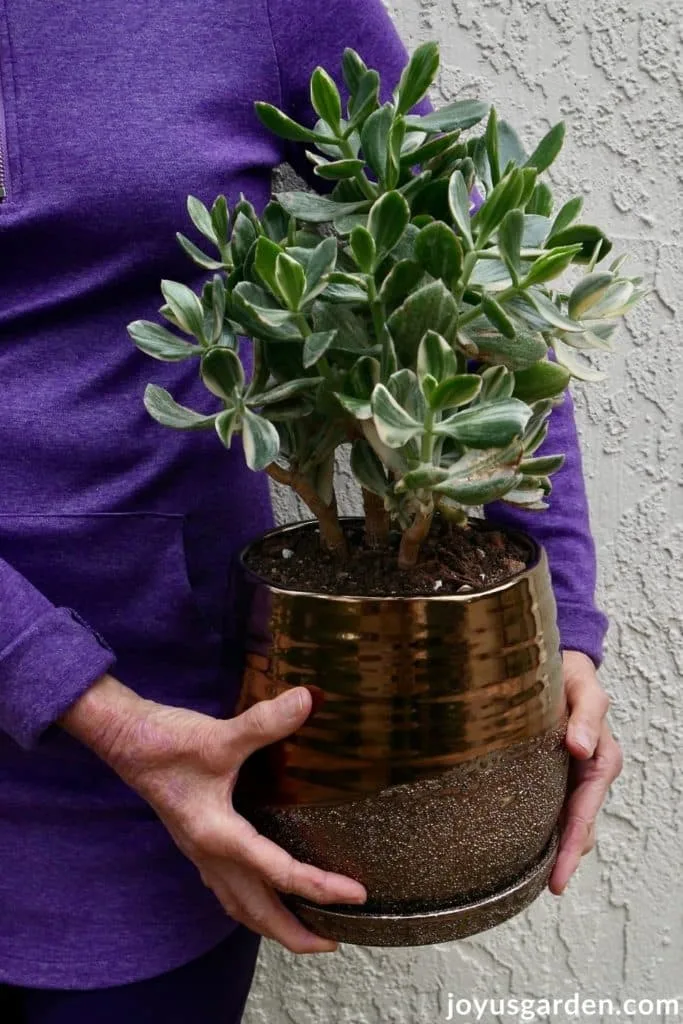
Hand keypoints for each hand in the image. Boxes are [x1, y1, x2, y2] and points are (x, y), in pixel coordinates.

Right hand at [60, 676, 365, 952]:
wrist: (124, 740)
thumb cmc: (167, 742)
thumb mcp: (218, 735)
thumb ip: (264, 723)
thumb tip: (307, 700)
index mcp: (219, 836)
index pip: (280, 874)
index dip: (321, 887)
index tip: (356, 895)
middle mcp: (210, 854)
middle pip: (256, 911)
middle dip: (295, 933)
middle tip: (334, 942)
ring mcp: (201, 852)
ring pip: (240, 905)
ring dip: (272, 923)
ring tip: (305, 930)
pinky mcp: (197, 840)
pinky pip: (228, 887)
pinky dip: (252, 902)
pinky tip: (265, 891)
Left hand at [549, 650, 622, 894]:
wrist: (559, 661)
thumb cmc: (572, 673)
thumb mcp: (584, 688)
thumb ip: (586, 716)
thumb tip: (579, 748)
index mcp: (600, 759)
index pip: (584, 813)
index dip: (573, 846)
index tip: (559, 878)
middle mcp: (586, 771)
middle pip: (578, 825)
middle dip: (566, 857)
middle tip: (549, 887)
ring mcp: (569, 773)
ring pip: (564, 819)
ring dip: (554, 845)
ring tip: (530, 874)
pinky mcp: (550, 769)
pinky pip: (550, 803)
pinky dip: (542, 824)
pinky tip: (522, 839)